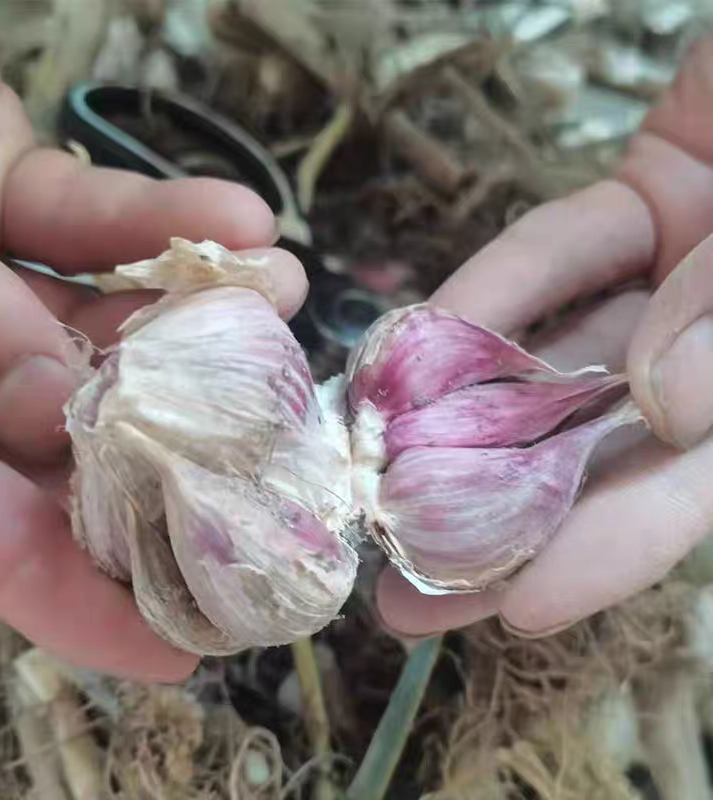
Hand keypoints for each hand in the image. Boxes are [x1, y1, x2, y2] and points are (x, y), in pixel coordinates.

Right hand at [0, 1, 306, 679]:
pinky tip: (242, 223)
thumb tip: (72, 415)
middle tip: (283, 447)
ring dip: (195, 314)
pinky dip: (164, 221)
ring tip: (281, 295)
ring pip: (92, 318)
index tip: (181, 646)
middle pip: (55, 430)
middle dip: (178, 437)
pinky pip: (86, 216)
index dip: (69, 596)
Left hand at [377, 36, 712, 637]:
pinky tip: (421, 341)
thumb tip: (662, 402)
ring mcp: (686, 271)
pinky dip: (500, 286)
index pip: (694, 492)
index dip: (608, 554)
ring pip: (565, 356)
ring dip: (468, 410)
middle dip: (502, 520)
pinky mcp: (645, 195)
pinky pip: (565, 248)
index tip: (517, 611)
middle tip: (409, 593)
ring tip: (381, 477)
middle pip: (607, 449)